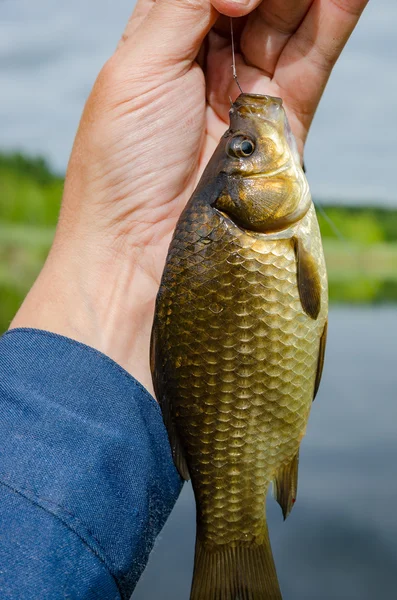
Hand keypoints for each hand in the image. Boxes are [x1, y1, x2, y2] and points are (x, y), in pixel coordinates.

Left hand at [11, 0, 367, 394]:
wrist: (142, 257)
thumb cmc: (122, 168)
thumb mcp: (136, 67)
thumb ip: (187, 2)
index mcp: (164, 46)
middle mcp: (209, 68)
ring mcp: (250, 98)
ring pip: (290, 20)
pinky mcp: (284, 129)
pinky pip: (315, 60)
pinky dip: (335, 17)